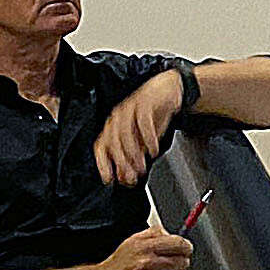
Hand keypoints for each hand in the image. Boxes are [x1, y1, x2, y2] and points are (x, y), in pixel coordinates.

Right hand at [84, 221, 194, 269]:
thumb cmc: (120, 263)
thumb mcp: (133, 240)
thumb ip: (154, 233)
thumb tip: (171, 234)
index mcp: (146, 247)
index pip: (179, 244)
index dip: (186, 247)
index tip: (185, 249)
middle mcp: (148, 263)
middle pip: (183, 262)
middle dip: (180, 263)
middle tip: (171, 264)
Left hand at [93, 69, 185, 185]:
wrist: (168, 90)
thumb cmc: (153, 113)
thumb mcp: (142, 139)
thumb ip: (134, 156)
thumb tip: (127, 176)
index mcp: (113, 126)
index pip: (101, 147)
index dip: (103, 164)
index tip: (109, 179)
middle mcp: (118, 117)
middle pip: (112, 142)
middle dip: (121, 162)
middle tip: (131, 176)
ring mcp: (130, 109)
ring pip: (125, 133)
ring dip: (133, 153)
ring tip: (142, 166)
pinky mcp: (145, 104)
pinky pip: (144, 123)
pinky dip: (149, 139)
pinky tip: (154, 149)